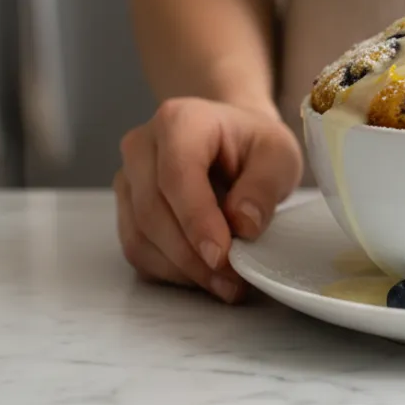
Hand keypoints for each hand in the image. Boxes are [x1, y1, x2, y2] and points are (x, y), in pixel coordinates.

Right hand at [115, 98, 302, 302]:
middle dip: (192, 255)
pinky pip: (138, 249)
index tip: (223, 256)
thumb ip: (264, 185)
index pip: (177, 176)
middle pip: (153, 211)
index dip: (197, 220)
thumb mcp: (278, 155)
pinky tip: (204, 276)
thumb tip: (242, 225)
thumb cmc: (254, 144)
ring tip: (225, 284)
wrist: (232, 141)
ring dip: (182, 269)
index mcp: (179, 121)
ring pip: (140, 236)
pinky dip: (170, 271)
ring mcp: (128, 179)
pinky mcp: (126, 209)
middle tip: (233, 280)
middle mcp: (142, 146)